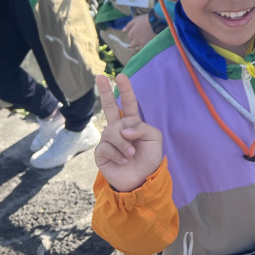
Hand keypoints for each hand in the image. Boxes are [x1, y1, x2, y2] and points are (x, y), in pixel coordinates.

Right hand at [94, 74, 162, 191]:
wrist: (142, 178)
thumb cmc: (149, 157)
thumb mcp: (154, 138)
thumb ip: (142, 127)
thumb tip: (123, 128)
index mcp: (132, 122)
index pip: (128, 103)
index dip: (125, 89)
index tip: (121, 75)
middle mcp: (118, 127)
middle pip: (109, 106)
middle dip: (104, 91)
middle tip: (99, 76)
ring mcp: (108, 139)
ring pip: (112, 132)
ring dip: (124, 145)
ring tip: (131, 155)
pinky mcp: (100, 152)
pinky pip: (106, 147)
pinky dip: (118, 154)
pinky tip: (123, 160)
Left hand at [124, 13, 156, 49]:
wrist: (156, 22)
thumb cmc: (145, 20)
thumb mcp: (135, 20)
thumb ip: (128, 25)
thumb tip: (123, 30)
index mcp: (132, 34)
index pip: (129, 36)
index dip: (133, 33)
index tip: (137, 31)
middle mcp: (136, 40)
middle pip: (132, 45)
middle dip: (134, 41)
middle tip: (139, 37)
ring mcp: (142, 43)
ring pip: (138, 47)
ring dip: (139, 45)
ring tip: (143, 40)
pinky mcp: (148, 45)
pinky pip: (144, 48)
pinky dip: (144, 46)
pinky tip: (147, 42)